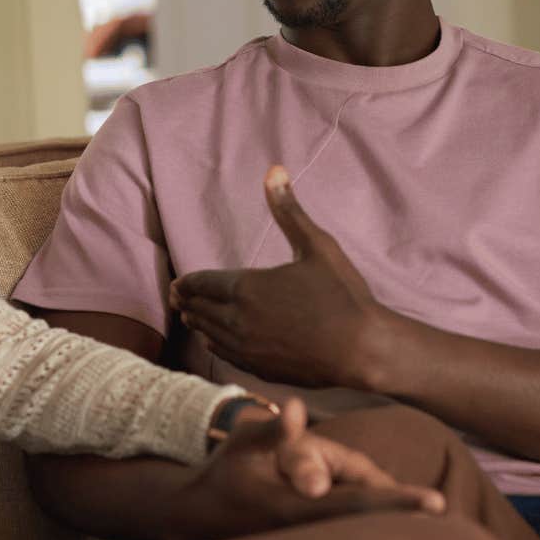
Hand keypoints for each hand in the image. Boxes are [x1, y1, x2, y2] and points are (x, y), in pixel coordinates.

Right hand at [163, 396, 444, 539]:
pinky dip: (379, 538)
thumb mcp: (245, 443)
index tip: (437, 502)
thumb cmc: (226, 472)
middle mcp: (306, 536)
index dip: (399, 503)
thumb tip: (293, 407)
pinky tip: (411, 535)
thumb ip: (276, 430)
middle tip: (454, 512)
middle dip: (412, 521)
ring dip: (400, 532)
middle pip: (372, 529)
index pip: (358, 505)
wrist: (195, 519)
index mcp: (295, 507)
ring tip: (444, 523)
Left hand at [170, 166, 392, 388]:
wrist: (362, 349)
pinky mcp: (259, 369)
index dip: (186, 283)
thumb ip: (288, 210)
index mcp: (247, 287)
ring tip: (189, 315)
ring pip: (208, 334)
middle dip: (186, 302)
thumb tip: (274, 170)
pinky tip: (213, 341)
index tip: (177, 283)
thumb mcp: (317, 245)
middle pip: (200, 309)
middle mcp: (238, 320)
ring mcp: (247, 348)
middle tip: (177, 297)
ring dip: (197, 323)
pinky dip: (213, 344)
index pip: (201, 283)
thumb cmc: (342, 295)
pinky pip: (224, 355)